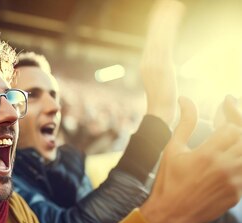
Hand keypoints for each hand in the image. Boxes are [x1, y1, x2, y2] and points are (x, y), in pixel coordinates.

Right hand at [141, 0, 184, 125]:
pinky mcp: (162, 64)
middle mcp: (148, 60)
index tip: (160, 13)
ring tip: (172, 4)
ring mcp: (153, 62)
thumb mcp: (161, 84)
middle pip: (154, 35)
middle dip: (159, 18)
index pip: (152, 41)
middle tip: (165, 2)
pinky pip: (166, 41)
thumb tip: (163, 68)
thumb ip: (161, 71)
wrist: (159, 113)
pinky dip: (169, 26)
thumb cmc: (162, 103)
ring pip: (160, 35)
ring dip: (165, 18)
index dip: (156, 26)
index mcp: (147, 64)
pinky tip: (175, 15)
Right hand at [141, 96, 241, 222]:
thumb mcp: (173, 149)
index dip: (230, 116)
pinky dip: (239, 163)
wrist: (171, 214)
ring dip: (239, 147)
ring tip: (227, 144)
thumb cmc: (168, 180)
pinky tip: (228, 160)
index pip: (233, 127)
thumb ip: (185, 123)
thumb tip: (185, 99)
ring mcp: (234, 182)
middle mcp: (224, 167)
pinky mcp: (238, 194)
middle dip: (237, 129)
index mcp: (207, 154)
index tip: (223, 109)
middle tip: (227, 125)